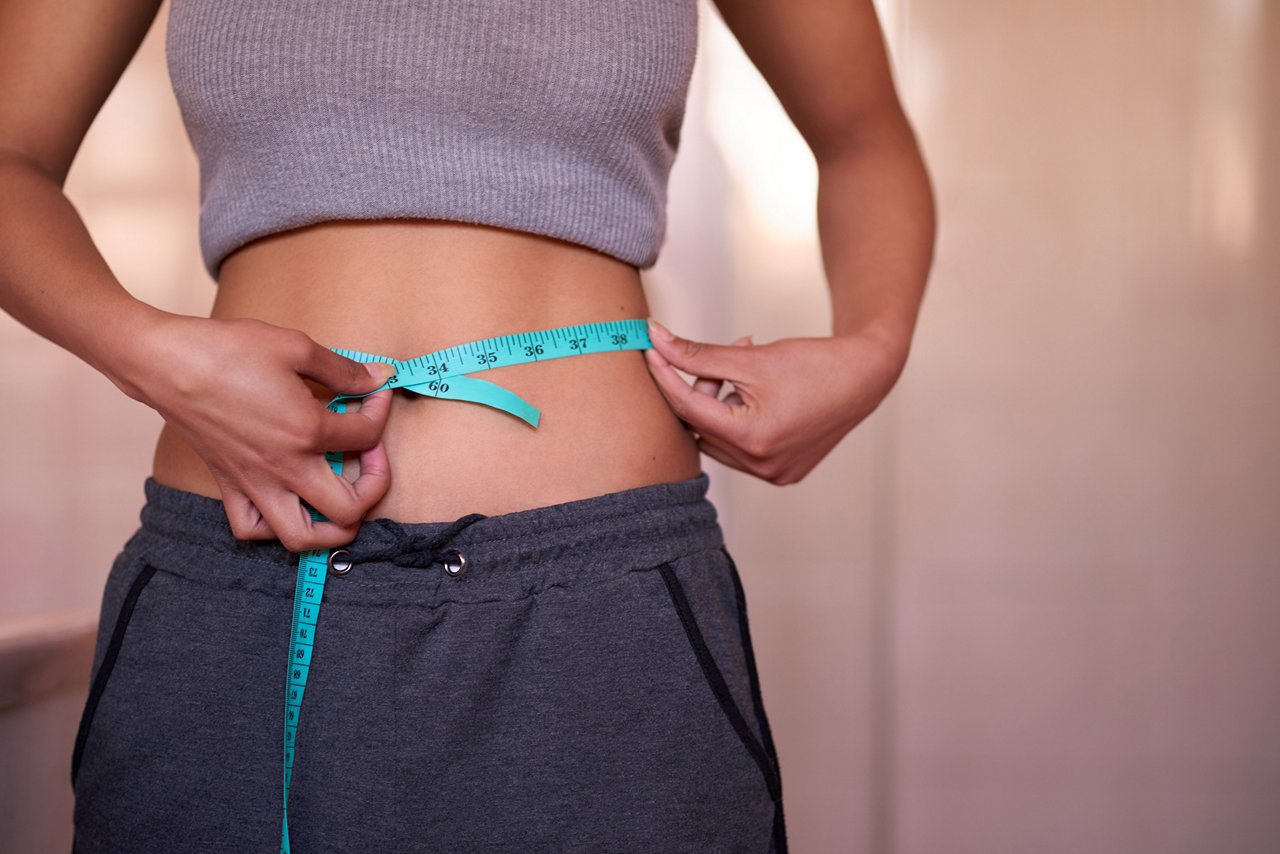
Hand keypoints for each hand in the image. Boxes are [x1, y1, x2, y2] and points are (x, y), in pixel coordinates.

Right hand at [127, 314, 395, 551]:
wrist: (166, 362)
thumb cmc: (227, 350)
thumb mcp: (295, 347)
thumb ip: (343, 369)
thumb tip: (379, 378)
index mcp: (306, 432)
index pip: (367, 437)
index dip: (380, 411)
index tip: (374, 392)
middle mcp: (283, 468)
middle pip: (348, 510)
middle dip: (375, 487)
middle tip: (372, 457)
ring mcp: (254, 483)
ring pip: (302, 538)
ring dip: (331, 527)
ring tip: (339, 496)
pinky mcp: (229, 486)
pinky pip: (252, 528)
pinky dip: (275, 526)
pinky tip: (288, 498)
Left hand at [644, 319, 906, 484]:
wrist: (865, 377)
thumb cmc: (815, 364)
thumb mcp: (752, 357)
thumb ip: (699, 354)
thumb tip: (656, 338)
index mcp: (752, 438)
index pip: (689, 409)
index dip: (666, 376)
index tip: (651, 350)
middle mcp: (761, 465)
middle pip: (702, 428)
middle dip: (700, 391)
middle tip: (717, 361)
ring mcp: (773, 473)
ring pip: (718, 440)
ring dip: (718, 407)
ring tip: (743, 375)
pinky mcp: (783, 472)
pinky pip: (741, 449)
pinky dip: (737, 422)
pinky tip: (755, 397)